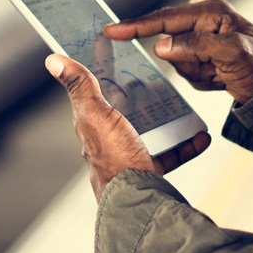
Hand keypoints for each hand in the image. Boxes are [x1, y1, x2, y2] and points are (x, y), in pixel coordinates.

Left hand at [46, 54, 210, 200]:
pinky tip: (199, 136)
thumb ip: (80, 88)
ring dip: (165, 116)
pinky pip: (171, 154)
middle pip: (124, 110)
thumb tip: (53, 59)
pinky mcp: (151, 172)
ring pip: (149, 130)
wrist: (139, 206)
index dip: (99, 65)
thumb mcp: (96, 116)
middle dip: (139, 92)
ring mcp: (130, 157)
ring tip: (179, 102)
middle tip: (154, 74)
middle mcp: (109, 141)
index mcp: (92, 125)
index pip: (94, 88)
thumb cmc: (115, 161)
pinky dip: (186, 144)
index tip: (110, 46)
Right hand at [104, 0, 252, 104]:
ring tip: (222, 73)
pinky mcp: (202, 56)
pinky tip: (222, 77)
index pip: (165, 18)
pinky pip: (186, 71)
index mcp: (209, 11)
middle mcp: (203, 22)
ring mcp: (202, 40)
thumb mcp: (231, 53)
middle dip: (190, 61)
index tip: (112, 31)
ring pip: (177, 60)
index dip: (137, 26)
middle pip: (170, 42)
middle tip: (214, 68)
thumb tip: (161, 47)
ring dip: (198, 72)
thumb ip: (194, 46)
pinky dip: (203, 79)